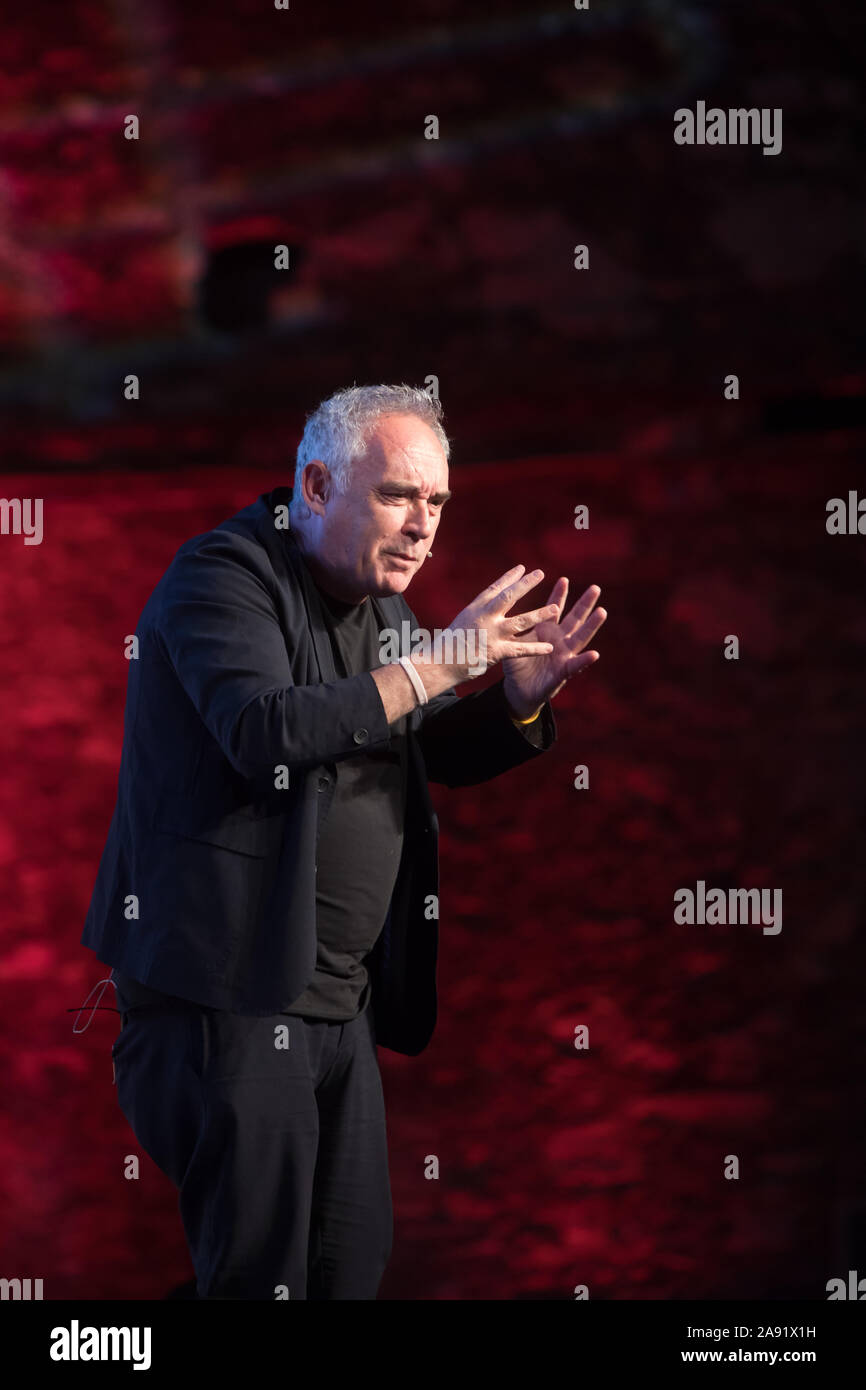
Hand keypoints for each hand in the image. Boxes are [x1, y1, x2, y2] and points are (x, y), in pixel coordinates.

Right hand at [442, 564, 560, 681]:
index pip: (495, 589)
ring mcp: (491, 633)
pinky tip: (549, 647)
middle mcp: (484, 617)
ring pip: (521, 621)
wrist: (439, 663)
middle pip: (509, 596)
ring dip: (540, 614)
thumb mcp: (462, 622)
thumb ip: (479, 614)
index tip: (522, 568)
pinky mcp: (496, 651)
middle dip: (526, 584)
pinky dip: (535, 649)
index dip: (509, 577)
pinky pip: (520, 649)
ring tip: (555, 608)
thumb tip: (492, 605)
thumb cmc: (449, 644)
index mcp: (475, 608)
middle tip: (540, 573)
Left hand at [501, 576, 605, 716]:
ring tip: (602, 611)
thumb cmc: (517, 665)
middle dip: (584, 604)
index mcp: (546, 631)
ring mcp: (564, 655)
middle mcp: (559, 641)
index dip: (559, 596)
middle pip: (574, 619)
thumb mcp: (514, 643)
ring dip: (591, 625)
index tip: (563, 579)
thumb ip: (514, 628)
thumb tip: (499, 608)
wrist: (518, 691)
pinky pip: (575, 666)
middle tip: (595, 588)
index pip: (553, 609)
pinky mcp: (563, 673)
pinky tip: (594, 653)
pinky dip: (584, 660)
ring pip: (580, 638)